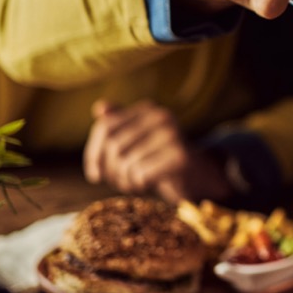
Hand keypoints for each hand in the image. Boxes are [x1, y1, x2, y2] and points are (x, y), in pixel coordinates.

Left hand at [84, 100, 231, 202]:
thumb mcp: (138, 141)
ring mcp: (172, 134)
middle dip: (111, 171)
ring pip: (126, 163)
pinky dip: (139, 185)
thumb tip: (100, 107)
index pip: (105, 127)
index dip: (93, 153)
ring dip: (125, 181)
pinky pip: (141, 174)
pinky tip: (147, 185)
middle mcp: (161, 116)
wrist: (200, 175)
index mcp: (148, 109)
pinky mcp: (180, 156)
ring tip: (135, 183)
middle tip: (120, 182)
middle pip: (114, 146)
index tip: (95, 175)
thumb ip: (118, 125)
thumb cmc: (161, 158)